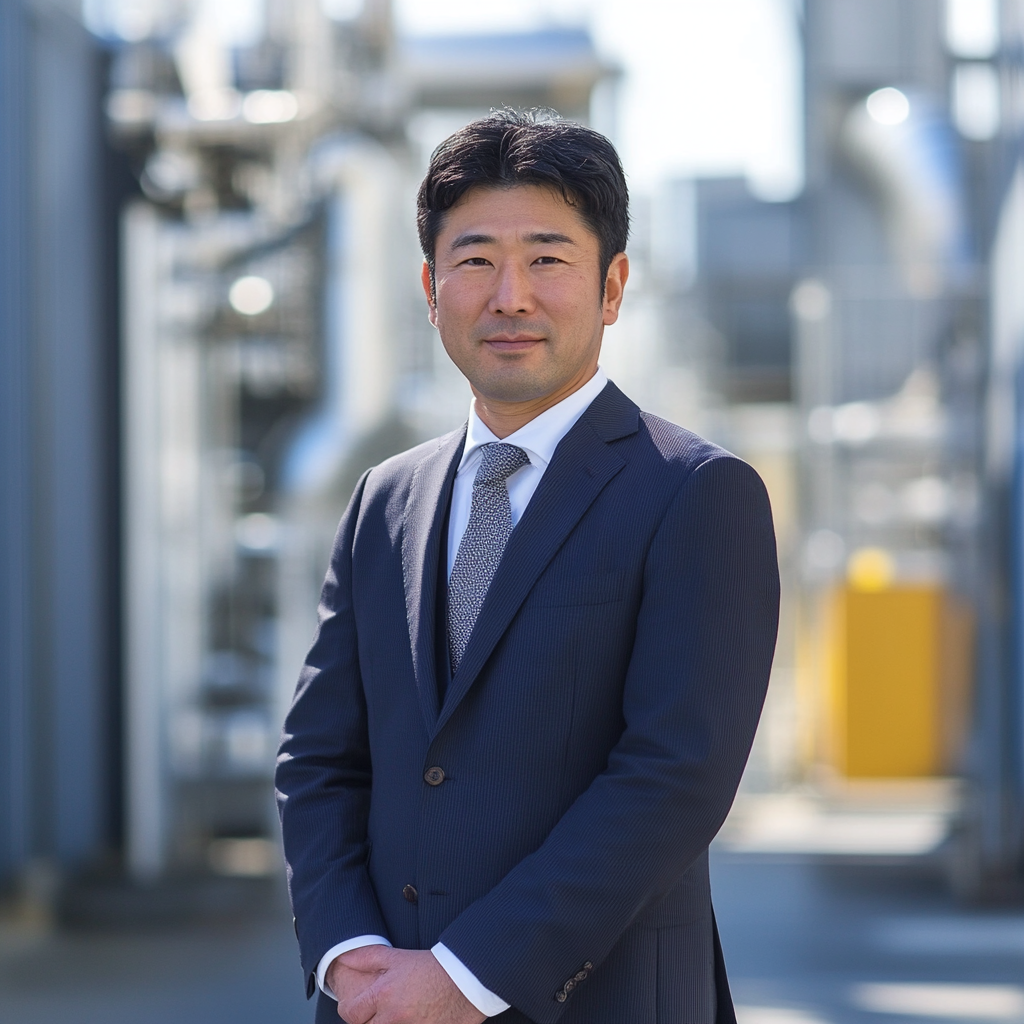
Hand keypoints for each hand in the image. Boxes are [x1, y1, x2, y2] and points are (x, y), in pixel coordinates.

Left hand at [332, 946, 486, 1023]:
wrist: (466, 978)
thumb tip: (344, 958)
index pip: (351, 1012)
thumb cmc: (432, 967)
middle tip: (378, 1010)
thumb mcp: (397, 957)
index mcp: (383, 995)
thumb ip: (367, 958)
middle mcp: (393, 1017)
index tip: (356, 1006)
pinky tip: (413, 1018)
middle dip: (368, 1020)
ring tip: (397, 1014)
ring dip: (386, 1023)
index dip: (351, 1009)